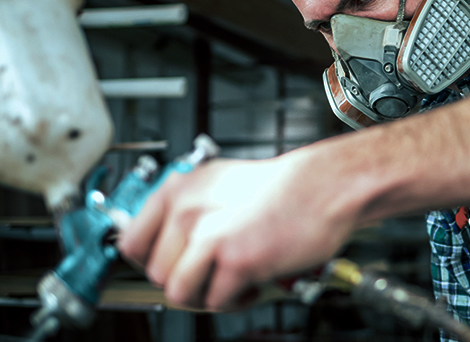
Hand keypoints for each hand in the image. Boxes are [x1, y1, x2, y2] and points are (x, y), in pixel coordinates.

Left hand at [118, 152, 357, 310]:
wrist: (321, 187)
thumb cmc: (278, 188)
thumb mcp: (217, 183)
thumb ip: (184, 209)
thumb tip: (160, 243)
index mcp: (179, 189)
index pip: (132, 241)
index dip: (149, 262)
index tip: (166, 267)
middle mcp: (188, 210)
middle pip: (156, 273)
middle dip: (185, 280)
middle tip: (211, 274)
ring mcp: (210, 235)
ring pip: (178, 292)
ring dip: (204, 294)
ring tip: (228, 281)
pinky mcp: (236, 259)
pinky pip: (216, 301)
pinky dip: (235, 300)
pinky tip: (251, 282)